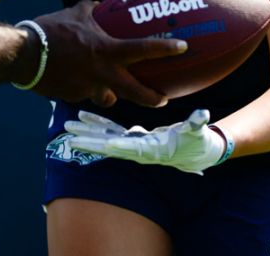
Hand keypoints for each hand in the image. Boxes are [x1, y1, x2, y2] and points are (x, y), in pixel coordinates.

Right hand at [30, 0, 188, 107]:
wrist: (24, 56)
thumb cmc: (51, 30)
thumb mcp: (76, 14)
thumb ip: (92, 10)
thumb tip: (99, 4)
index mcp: (108, 51)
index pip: (144, 49)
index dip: (166, 48)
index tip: (183, 48)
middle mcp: (103, 74)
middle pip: (135, 91)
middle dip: (152, 97)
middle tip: (163, 99)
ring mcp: (88, 89)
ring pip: (107, 97)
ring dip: (111, 95)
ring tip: (110, 91)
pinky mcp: (72, 97)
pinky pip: (84, 94)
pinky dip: (84, 88)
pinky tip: (74, 80)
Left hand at [65, 108, 225, 173]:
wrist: (196, 154)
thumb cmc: (198, 143)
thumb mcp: (199, 133)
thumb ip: (197, 124)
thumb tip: (202, 115)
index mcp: (153, 149)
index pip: (133, 148)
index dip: (120, 145)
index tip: (105, 143)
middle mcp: (138, 149)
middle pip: (111, 146)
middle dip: (91, 142)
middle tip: (70, 138)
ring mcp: (133, 144)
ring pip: (105, 138)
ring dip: (87, 132)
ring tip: (67, 126)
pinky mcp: (132, 137)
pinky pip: (110, 130)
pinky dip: (97, 123)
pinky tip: (82, 116)